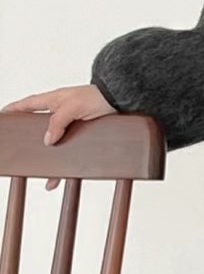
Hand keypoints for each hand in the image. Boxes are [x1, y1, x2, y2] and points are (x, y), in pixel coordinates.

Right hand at [1, 84, 116, 190]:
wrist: (121, 100)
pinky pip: (70, 150)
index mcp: (54, 100)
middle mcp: (61, 111)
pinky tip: (60, 178)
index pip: (28, 104)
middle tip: (18, 148)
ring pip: (55, 142)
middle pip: (39, 126)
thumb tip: (47, 140)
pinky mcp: (83, 133)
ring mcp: (72, 123)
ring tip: (40, 171)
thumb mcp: (74, 107)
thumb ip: (58, 122)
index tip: (3, 115)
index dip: (15, 109)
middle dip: (29, 138)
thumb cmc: (98, 96)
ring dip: (48, 156)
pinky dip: (65, 164)